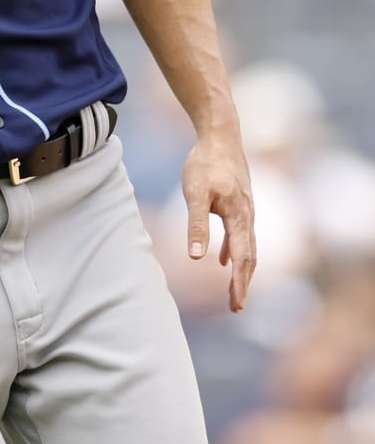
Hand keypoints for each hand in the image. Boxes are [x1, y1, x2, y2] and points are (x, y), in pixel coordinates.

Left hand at [181, 134, 255, 311]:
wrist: (220, 136)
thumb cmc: (205, 164)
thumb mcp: (195, 194)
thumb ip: (197, 225)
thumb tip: (197, 257)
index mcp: (239, 218)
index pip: (242, 259)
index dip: (239, 283)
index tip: (236, 304)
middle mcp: (248, 217)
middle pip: (250, 258)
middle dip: (243, 284)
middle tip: (237, 307)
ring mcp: (246, 211)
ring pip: (247, 248)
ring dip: (241, 271)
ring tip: (234, 291)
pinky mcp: (239, 204)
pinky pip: (240, 235)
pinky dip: (235, 251)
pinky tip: (222, 259)